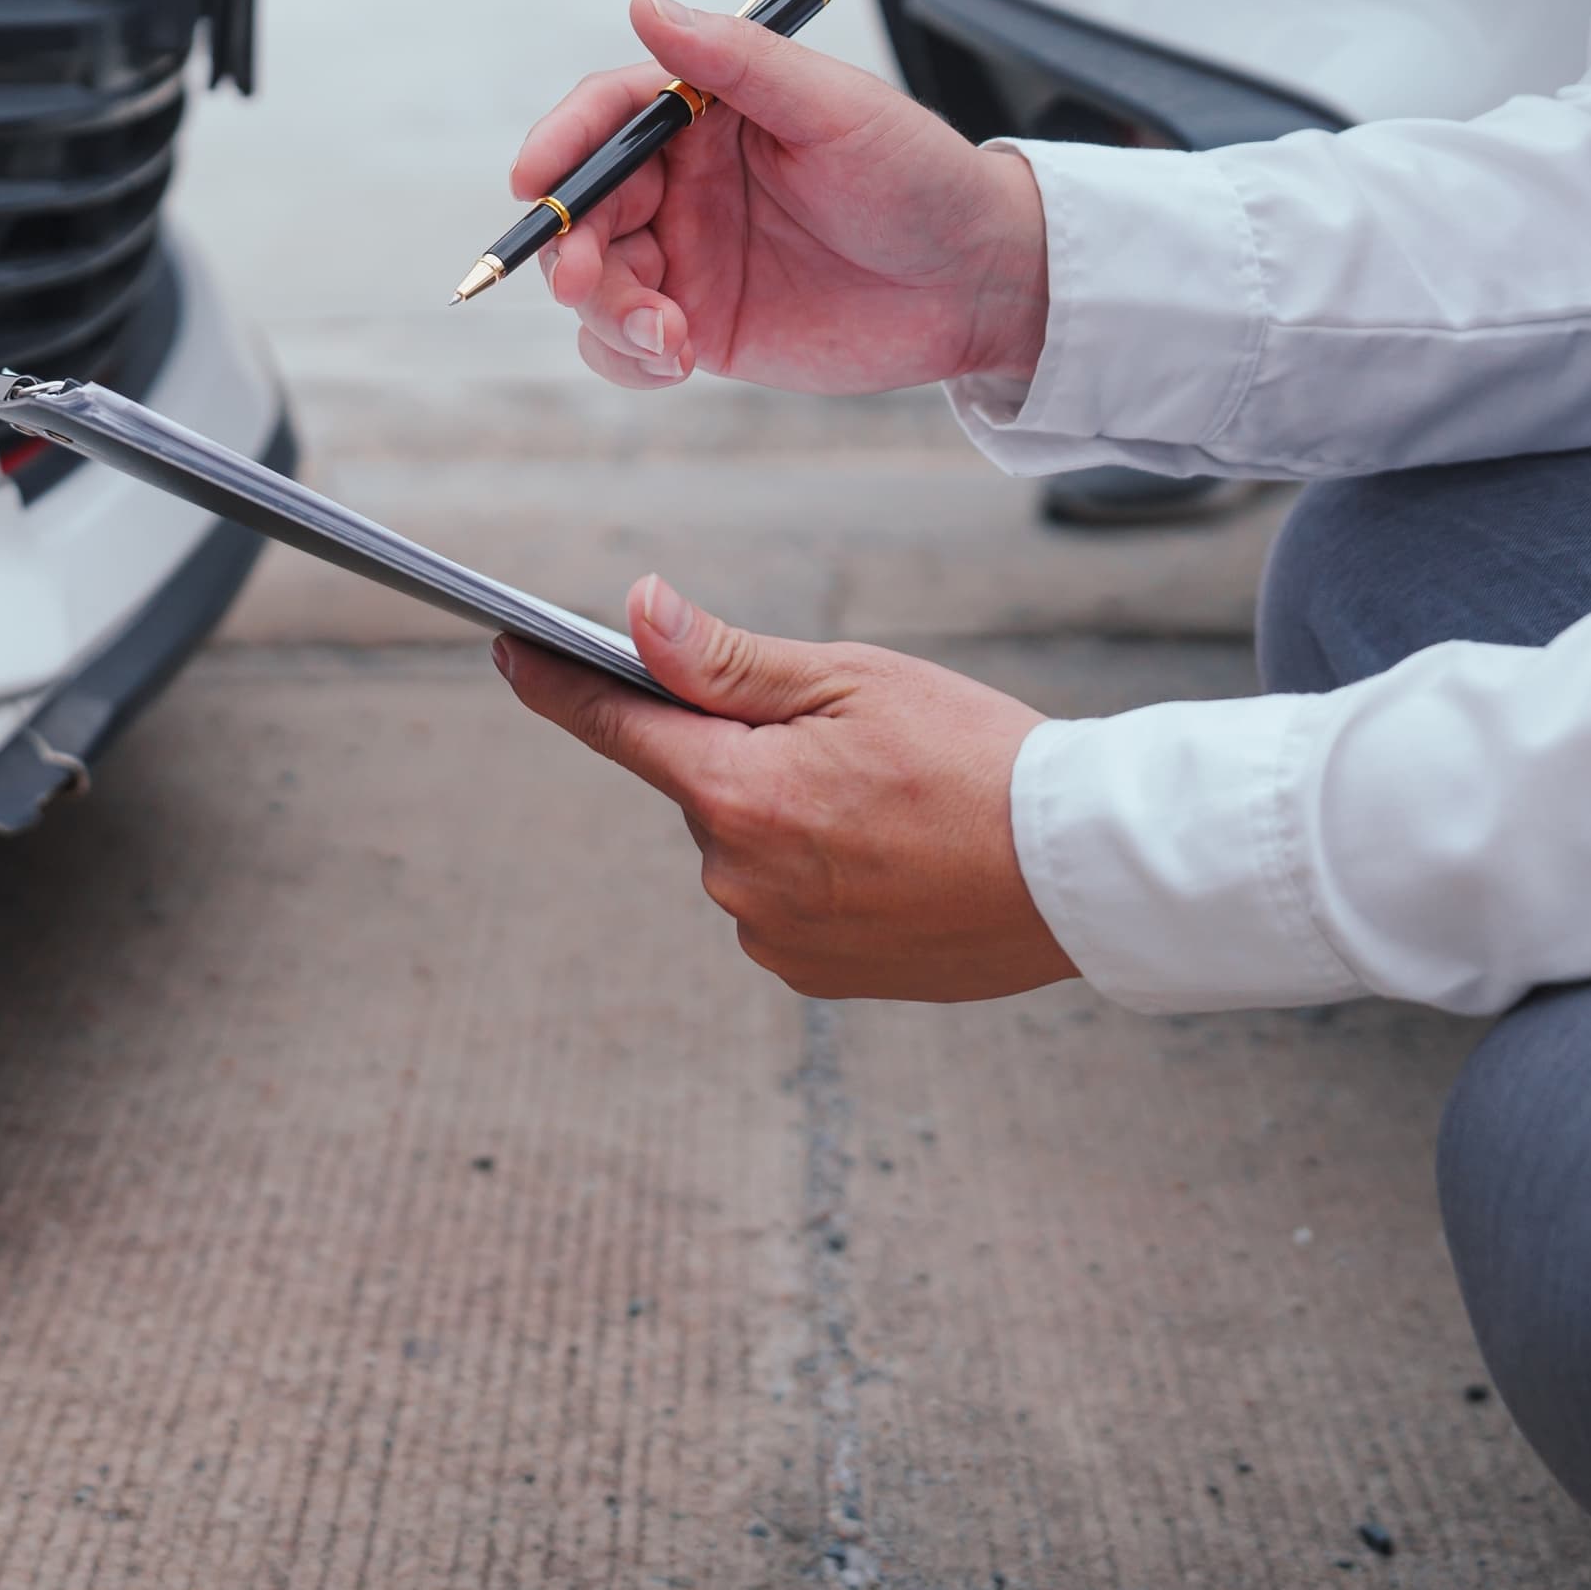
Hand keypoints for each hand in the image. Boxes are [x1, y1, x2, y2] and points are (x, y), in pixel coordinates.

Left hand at [497, 573, 1073, 1002]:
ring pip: (744, 848)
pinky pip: (782, 905)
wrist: (1081, 872)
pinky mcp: (813, 975)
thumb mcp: (850, 680)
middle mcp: (736, 877)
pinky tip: (892, 860)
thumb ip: (724, 660)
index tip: (510, 652)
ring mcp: (772, 936)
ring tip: (891, 808)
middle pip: (699, 787)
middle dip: (746, 755)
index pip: (615, 726)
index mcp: (738, 792)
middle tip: (847, 743)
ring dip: (787, 819)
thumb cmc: (977, 756)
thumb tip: (633, 614)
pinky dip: (818, 875)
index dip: (556, 685)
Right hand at [509, 0, 1050, 397]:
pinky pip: (624, 345)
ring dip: (605, 311)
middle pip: (585, 207)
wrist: (978, 282)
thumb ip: (736, 61)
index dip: (562, 142)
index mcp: (705, 116)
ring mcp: (686, 257)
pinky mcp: (699, 326)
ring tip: (666, 337)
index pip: (608, 117)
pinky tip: (674, 359)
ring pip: (593, 283)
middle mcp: (682, 183)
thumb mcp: (833, 108)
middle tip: (588, 282)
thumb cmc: (919, 177)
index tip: (535, 179)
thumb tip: (645, 3)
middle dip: (572, 246)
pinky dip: (625, 356)